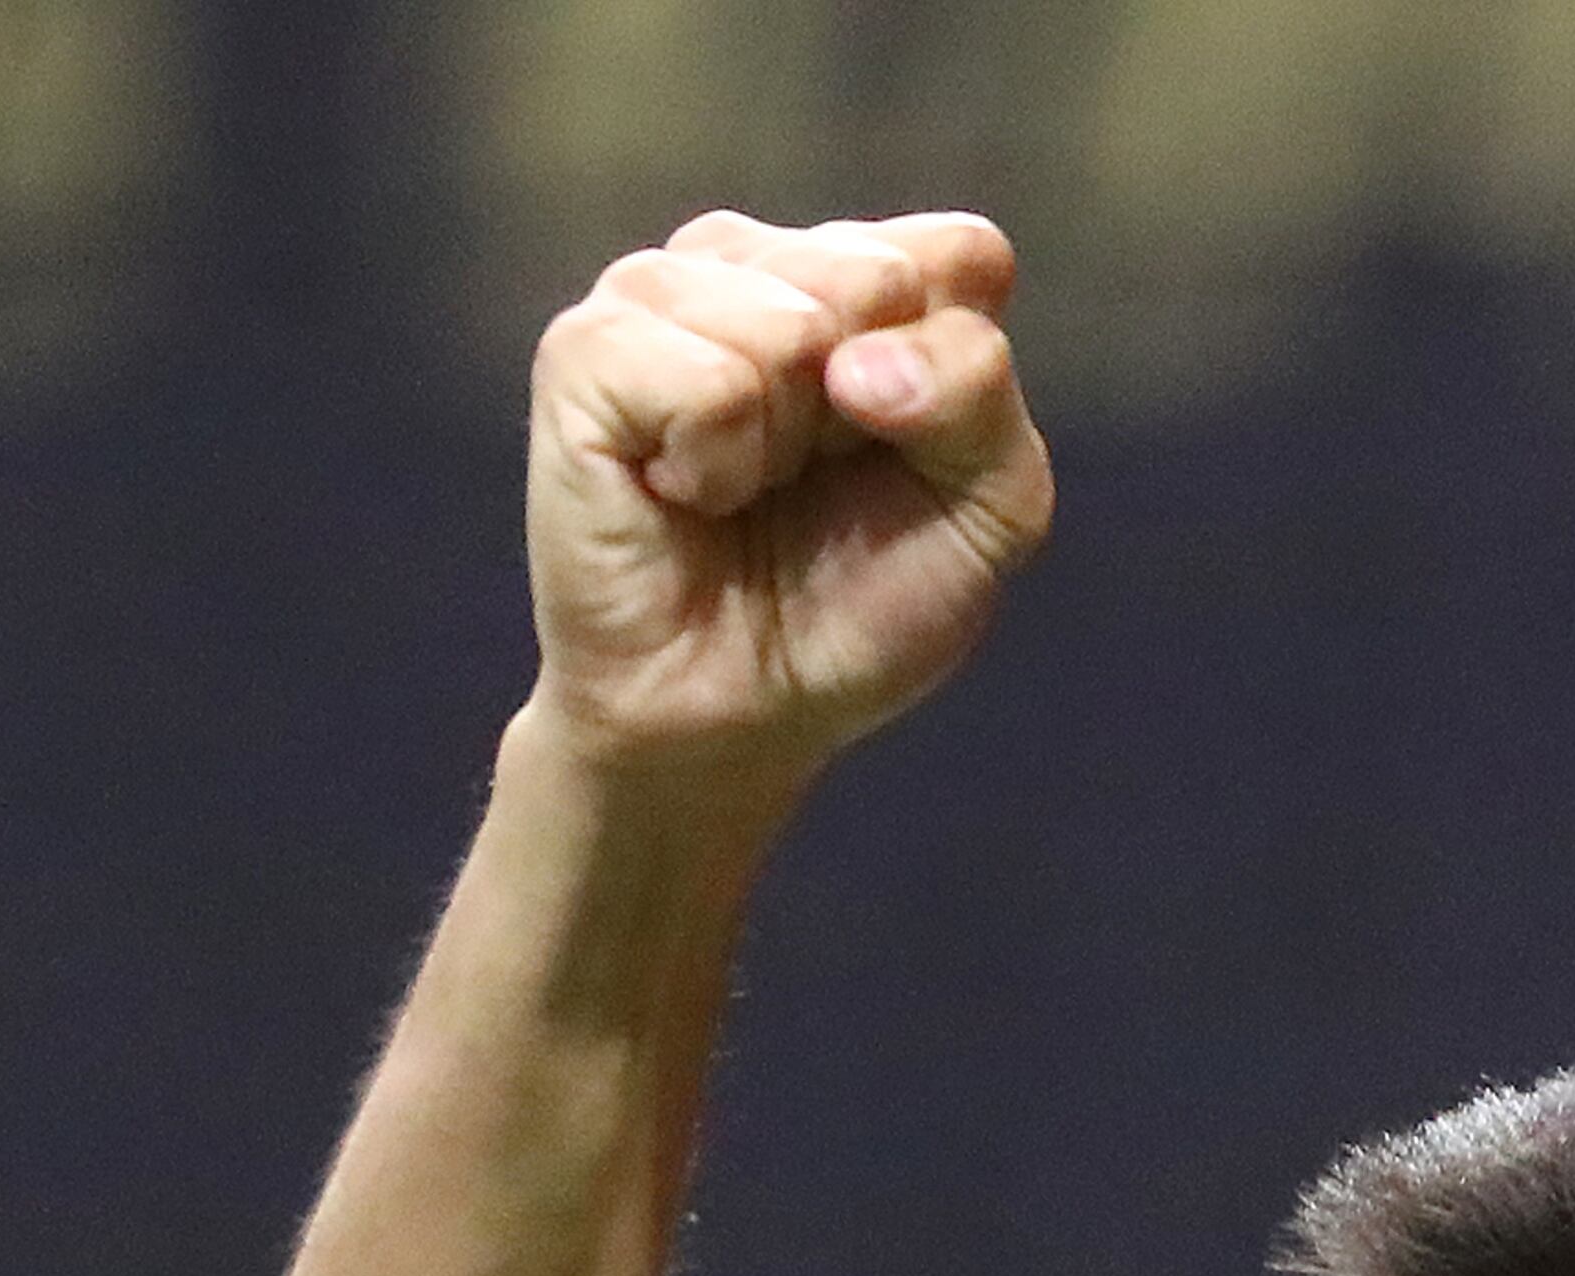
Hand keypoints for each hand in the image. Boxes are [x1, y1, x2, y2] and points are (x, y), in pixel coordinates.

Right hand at [524, 210, 1054, 787]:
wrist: (738, 718)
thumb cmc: (856, 609)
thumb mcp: (988, 512)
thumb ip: (981, 393)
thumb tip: (854, 356)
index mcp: (866, 275)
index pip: (965, 258)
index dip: (956, 385)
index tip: (907, 464)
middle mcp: (760, 260)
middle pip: (878, 279)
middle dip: (872, 417)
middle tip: (809, 484)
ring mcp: (661, 291)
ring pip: (790, 324)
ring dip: (787, 445)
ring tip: (740, 492)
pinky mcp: (586, 350)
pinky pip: (709, 380)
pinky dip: (717, 465)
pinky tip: (682, 494)